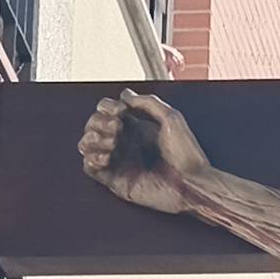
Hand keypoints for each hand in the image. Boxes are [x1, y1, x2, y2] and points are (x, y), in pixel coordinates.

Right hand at [78, 88, 210, 213]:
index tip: (120, 111)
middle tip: (117, 128)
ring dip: (93, 139)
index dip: (107, 107)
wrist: (192, 184)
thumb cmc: (187, 155)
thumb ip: (148, 103)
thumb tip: (125, 95)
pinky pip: (90, 168)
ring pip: (87, 145)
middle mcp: (126, 144)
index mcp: (137, 129)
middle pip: (93, 126)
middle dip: (99, 122)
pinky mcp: (116, 180)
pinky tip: (107, 156)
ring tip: (111, 143)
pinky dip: (92, 158)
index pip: (107, 112)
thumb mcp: (171, 119)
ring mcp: (119, 162)